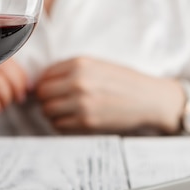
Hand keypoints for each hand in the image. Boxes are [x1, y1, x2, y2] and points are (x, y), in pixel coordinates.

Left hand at [34, 57, 182, 133]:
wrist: (148, 99)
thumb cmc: (123, 82)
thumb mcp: (96, 65)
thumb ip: (70, 70)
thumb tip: (41, 81)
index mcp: (80, 63)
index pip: (44, 75)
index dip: (45, 83)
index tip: (52, 90)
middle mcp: (78, 81)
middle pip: (42, 93)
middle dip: (45, 99)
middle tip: (56, 102)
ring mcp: (82, 102)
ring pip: (47, 110)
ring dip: (52, 113)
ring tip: (65, 112)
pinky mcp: (87, 122)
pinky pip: (59, 125)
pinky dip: (61, 124)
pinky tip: (73, 120)